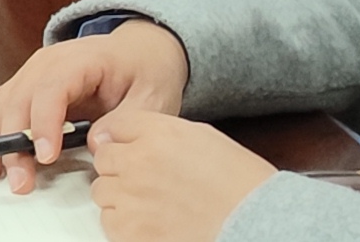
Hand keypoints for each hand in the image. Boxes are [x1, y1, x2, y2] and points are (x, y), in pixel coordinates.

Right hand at [0, 20, 191, 194]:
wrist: (138, 51)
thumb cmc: (144, 72)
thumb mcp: (151, 97)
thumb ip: (125, 121)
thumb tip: (94, 143)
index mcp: (79, 60)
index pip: (52, 88)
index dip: (44, 123)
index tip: (46, 157)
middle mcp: (46, 63)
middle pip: (19, 100)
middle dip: (13, 142)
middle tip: (20, 180)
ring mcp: (31, 73)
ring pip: (1, 103)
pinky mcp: (25, 86)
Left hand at [88, 108, 276, 241]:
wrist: (256, 223)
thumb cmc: (242, 186)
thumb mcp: (204, 138)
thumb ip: (159, 131)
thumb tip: (128, 135)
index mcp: (159, 134)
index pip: (113, 127)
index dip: (120, 141)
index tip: (127, 150)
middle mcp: (139, 161)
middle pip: (103, 159)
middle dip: (120, 169)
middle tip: (147, 182)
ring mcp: (132, 198)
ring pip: (102, 191)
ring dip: (120, 197)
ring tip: (153, 205)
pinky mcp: (131, 232)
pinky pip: (109, 222)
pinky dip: (124, 224)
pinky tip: (150, 223)